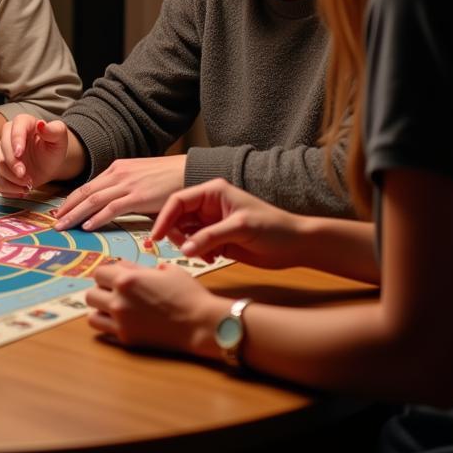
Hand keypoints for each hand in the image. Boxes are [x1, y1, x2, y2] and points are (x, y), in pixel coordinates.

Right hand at [0, 116, 68, 196]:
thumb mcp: (60, 140)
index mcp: (24, 123)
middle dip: (12, 163)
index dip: (15, 139)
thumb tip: (42, 125)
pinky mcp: (2, 169)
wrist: (49, 165)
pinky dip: (8, 188)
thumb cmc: (53, 149)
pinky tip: (22, 190)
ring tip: (28, 183)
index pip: (16, 126)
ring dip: (11, 177)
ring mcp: (3, 153)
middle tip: (25, 175)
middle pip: (2, 146)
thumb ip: (56, 130)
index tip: (19, 153)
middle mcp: (9, 135)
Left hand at [53, 154, 185, 228]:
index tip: (61, 211)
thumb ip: (126, 189)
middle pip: (85, 193)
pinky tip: (87, 226)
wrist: (189, 171)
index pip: (88, 186)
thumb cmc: (169, 178)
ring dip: (75, 215)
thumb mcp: (141, 178)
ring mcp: (127, 185)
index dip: (72, 200)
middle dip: (67, 208)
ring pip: (93, 201)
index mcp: (117, 169)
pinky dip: (97, 218)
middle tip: (54, 222)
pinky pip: (112, 208)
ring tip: (63, 227)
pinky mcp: (138, 196)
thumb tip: (114, 207)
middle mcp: (118, 174)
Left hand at [85, 262, 223, 356]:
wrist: (200, 323)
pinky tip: (119, 322)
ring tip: (114, 308)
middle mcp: (118, 300)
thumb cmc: (187, 292)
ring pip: (92, 314)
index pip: (99, 272)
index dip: (108, 273)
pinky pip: (103, 331)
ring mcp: (121, 322)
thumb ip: (139, 267)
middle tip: (115, 292)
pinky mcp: (127, 339)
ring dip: (101, 309)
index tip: (117, 276)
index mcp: (126, 279)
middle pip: (91, 293)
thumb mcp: (165, 269)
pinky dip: (107, 325)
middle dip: (101, 291)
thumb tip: (123, 266)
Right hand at [151, 178, 306, 268]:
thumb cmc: (273, 228)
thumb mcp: (240, 228)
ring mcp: (211, 223)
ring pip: (185, 233)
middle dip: (178, 235)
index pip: (178, 201)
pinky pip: (196, 245)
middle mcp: (208, 205)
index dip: (164, 217)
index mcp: (212, 192)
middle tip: (187, 251)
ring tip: (206, 257)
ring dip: (189, 246)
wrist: (295, 245)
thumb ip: (210, 236)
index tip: (156, 236)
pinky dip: (198, 254)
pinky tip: (212, 259)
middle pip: (177, 218)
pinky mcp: (216, 239)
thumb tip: (185, 249)